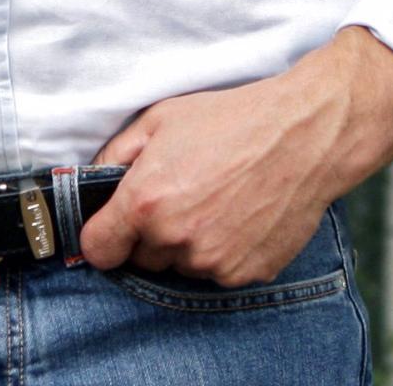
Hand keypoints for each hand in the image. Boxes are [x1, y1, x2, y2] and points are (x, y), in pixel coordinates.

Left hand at [77, 68, 344, 289]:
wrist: (301, 136)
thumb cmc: (229, 120)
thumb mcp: (160, 119)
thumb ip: (115, 154)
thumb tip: (91, 180)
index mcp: (146, 202)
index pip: (98, 250)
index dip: (103, 236)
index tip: (112, 226)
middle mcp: (176, 239)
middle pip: (142, 259)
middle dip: (150, 234)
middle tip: (177, 195)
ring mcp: (213, 261)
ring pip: (181, 266)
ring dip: (187, 243)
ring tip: (214, 199)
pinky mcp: (246, 274)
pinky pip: (217, 271)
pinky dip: (222, 251)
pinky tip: (239, 214)